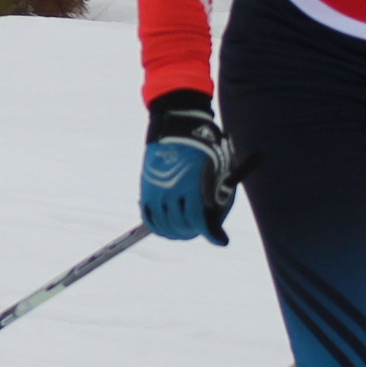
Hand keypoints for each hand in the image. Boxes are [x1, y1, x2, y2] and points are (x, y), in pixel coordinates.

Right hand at [141, 91, 237, 244]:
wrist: (177, 125)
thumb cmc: (205, 145)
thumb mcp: (218, 168)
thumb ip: (218, 195)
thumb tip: (218, 223)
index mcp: (190, 184)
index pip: (197, 220)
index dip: (210, 234)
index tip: (219, 241)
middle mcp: (170, 189)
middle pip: (180, 225)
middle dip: (193, 233)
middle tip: (200, 232)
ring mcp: (155, 189)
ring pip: (163, 224)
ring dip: (175, 232)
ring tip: (183, 231)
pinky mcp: (145, 186)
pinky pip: (148, 215)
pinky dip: (156, 225)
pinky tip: (164, 227)